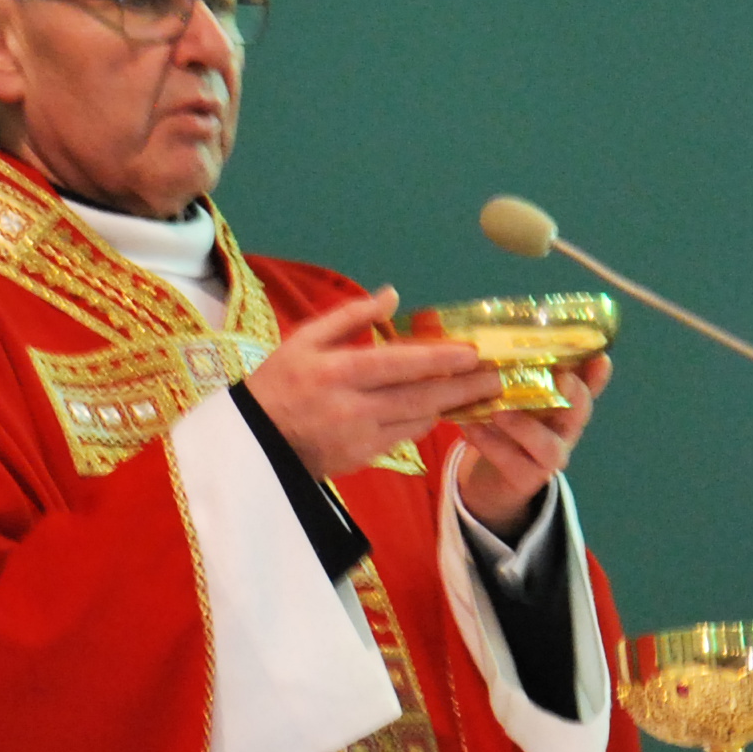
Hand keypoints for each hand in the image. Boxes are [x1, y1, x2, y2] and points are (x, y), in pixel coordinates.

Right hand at [240, 288, 498, 478]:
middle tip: (497, 376)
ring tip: (483, 391)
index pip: (399, 364)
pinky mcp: (363, 457)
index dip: (440, 359)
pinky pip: (406, 437)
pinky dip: (426, 420)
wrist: (255, 442)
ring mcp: (359, 436)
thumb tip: (393, 294)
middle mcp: (352, 406)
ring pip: (419, 419)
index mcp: (336, 371)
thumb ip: (351, 316)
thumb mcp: (304, 339)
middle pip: (420, 396)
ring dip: (452, 404)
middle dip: (464, 386)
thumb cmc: (278, 382)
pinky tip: (443, 408)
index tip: (473, 352)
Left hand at [455, 354, 609, 535]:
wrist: (493, 475)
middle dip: (572, 395)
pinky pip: (511, 463)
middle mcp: (564, 430)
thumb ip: (518, 366)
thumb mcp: (514, 391)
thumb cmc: (508, 421)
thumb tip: (513, 326)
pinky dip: (490, 444)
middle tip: (560, 378)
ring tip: (498, 411)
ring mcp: (549, 457)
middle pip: (580, 413)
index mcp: (565, 404)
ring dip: (524, 426)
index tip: (600, 358)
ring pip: (548, 445)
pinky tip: (470, 427)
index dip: (597, 374)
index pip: (589, 385)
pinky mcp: (526, 478)